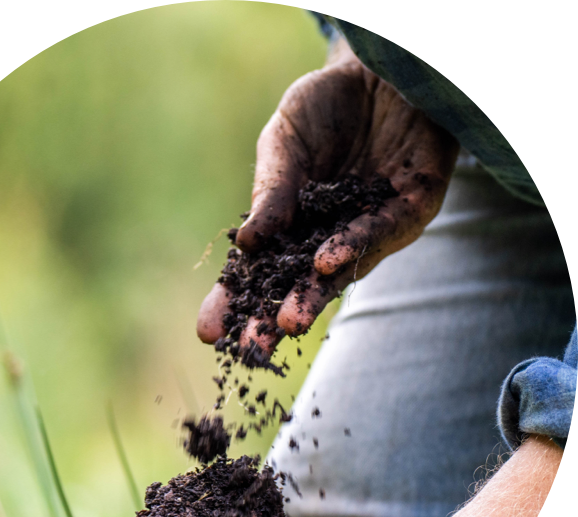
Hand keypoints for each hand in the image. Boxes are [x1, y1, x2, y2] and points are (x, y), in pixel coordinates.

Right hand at [197, 37, 458, 356]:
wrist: (382, 66)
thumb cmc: (327, 104)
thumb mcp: (284, 140)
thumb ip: (272, 189)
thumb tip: (246, 243)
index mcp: (293, 224)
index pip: (259, 272)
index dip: (234, 302)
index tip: (207, 332)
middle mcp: (331, 234)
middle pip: (298, 285)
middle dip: (273, 318)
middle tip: (251, 348)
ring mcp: (371, 225)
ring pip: (341, 272)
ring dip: (313, 297)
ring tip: (285, 323)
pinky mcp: (411, 206)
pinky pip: (381, 232)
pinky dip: (354, 247)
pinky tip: (323, 262)